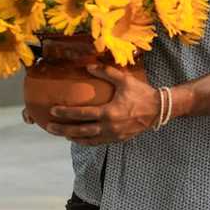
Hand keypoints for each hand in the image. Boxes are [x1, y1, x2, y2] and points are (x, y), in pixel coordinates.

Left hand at [45, 65, 160, 145]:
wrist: (159, 110)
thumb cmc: (141, 93)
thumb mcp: (124, 80)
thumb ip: (106, 72)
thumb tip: (88, 66)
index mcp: (109, 112)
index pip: (82, 114)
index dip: (66, 113)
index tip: (53, 110)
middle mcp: (109, 127)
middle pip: (80, 131)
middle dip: (63, 129)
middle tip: (50, 127)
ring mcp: (113, 135)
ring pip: (88, 140)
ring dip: (73, 138)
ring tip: (62, 135)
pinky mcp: (118, 139)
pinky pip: (98, 143)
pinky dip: (86, 141)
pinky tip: (79, 138)